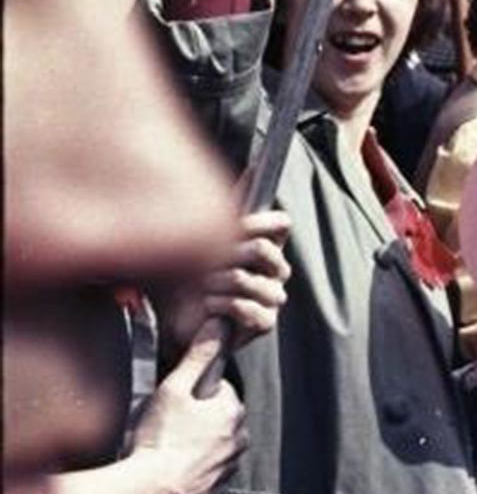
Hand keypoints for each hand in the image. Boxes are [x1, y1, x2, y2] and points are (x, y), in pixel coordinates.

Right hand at [125, 322, 248, 493]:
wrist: (148, 491)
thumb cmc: (159, 439)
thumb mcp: (174, 388)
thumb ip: (198, 355)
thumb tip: (219, 323)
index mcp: (233, 410)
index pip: (219, 391)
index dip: (195, 395)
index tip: (176, 404)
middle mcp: (240, 437)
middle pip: (219, 418)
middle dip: (198, 419)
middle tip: (168, 426)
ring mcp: (230, 464)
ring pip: (216, 443)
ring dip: (198, 443)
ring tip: (169, 447)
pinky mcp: (218, 486)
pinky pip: (210, 469)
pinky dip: (196, 466)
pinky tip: (174, 465)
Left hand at [161, 210, 291, 352]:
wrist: (177, 323)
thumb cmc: (189, 279)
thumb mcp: (199, 242)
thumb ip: (220, 212)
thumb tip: (245, 170)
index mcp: (266, 248)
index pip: (281, 224)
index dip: (259, 221)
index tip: (232, 226)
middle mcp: (276, 272)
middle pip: (263, 248)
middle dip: (227, 254)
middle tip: (203, 263)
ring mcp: (272, 297)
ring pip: (245, 278)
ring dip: (215, 282)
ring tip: (200, 288)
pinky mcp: (265, 322)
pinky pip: (246, 307)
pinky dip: (220, 305)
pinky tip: (208, 307)